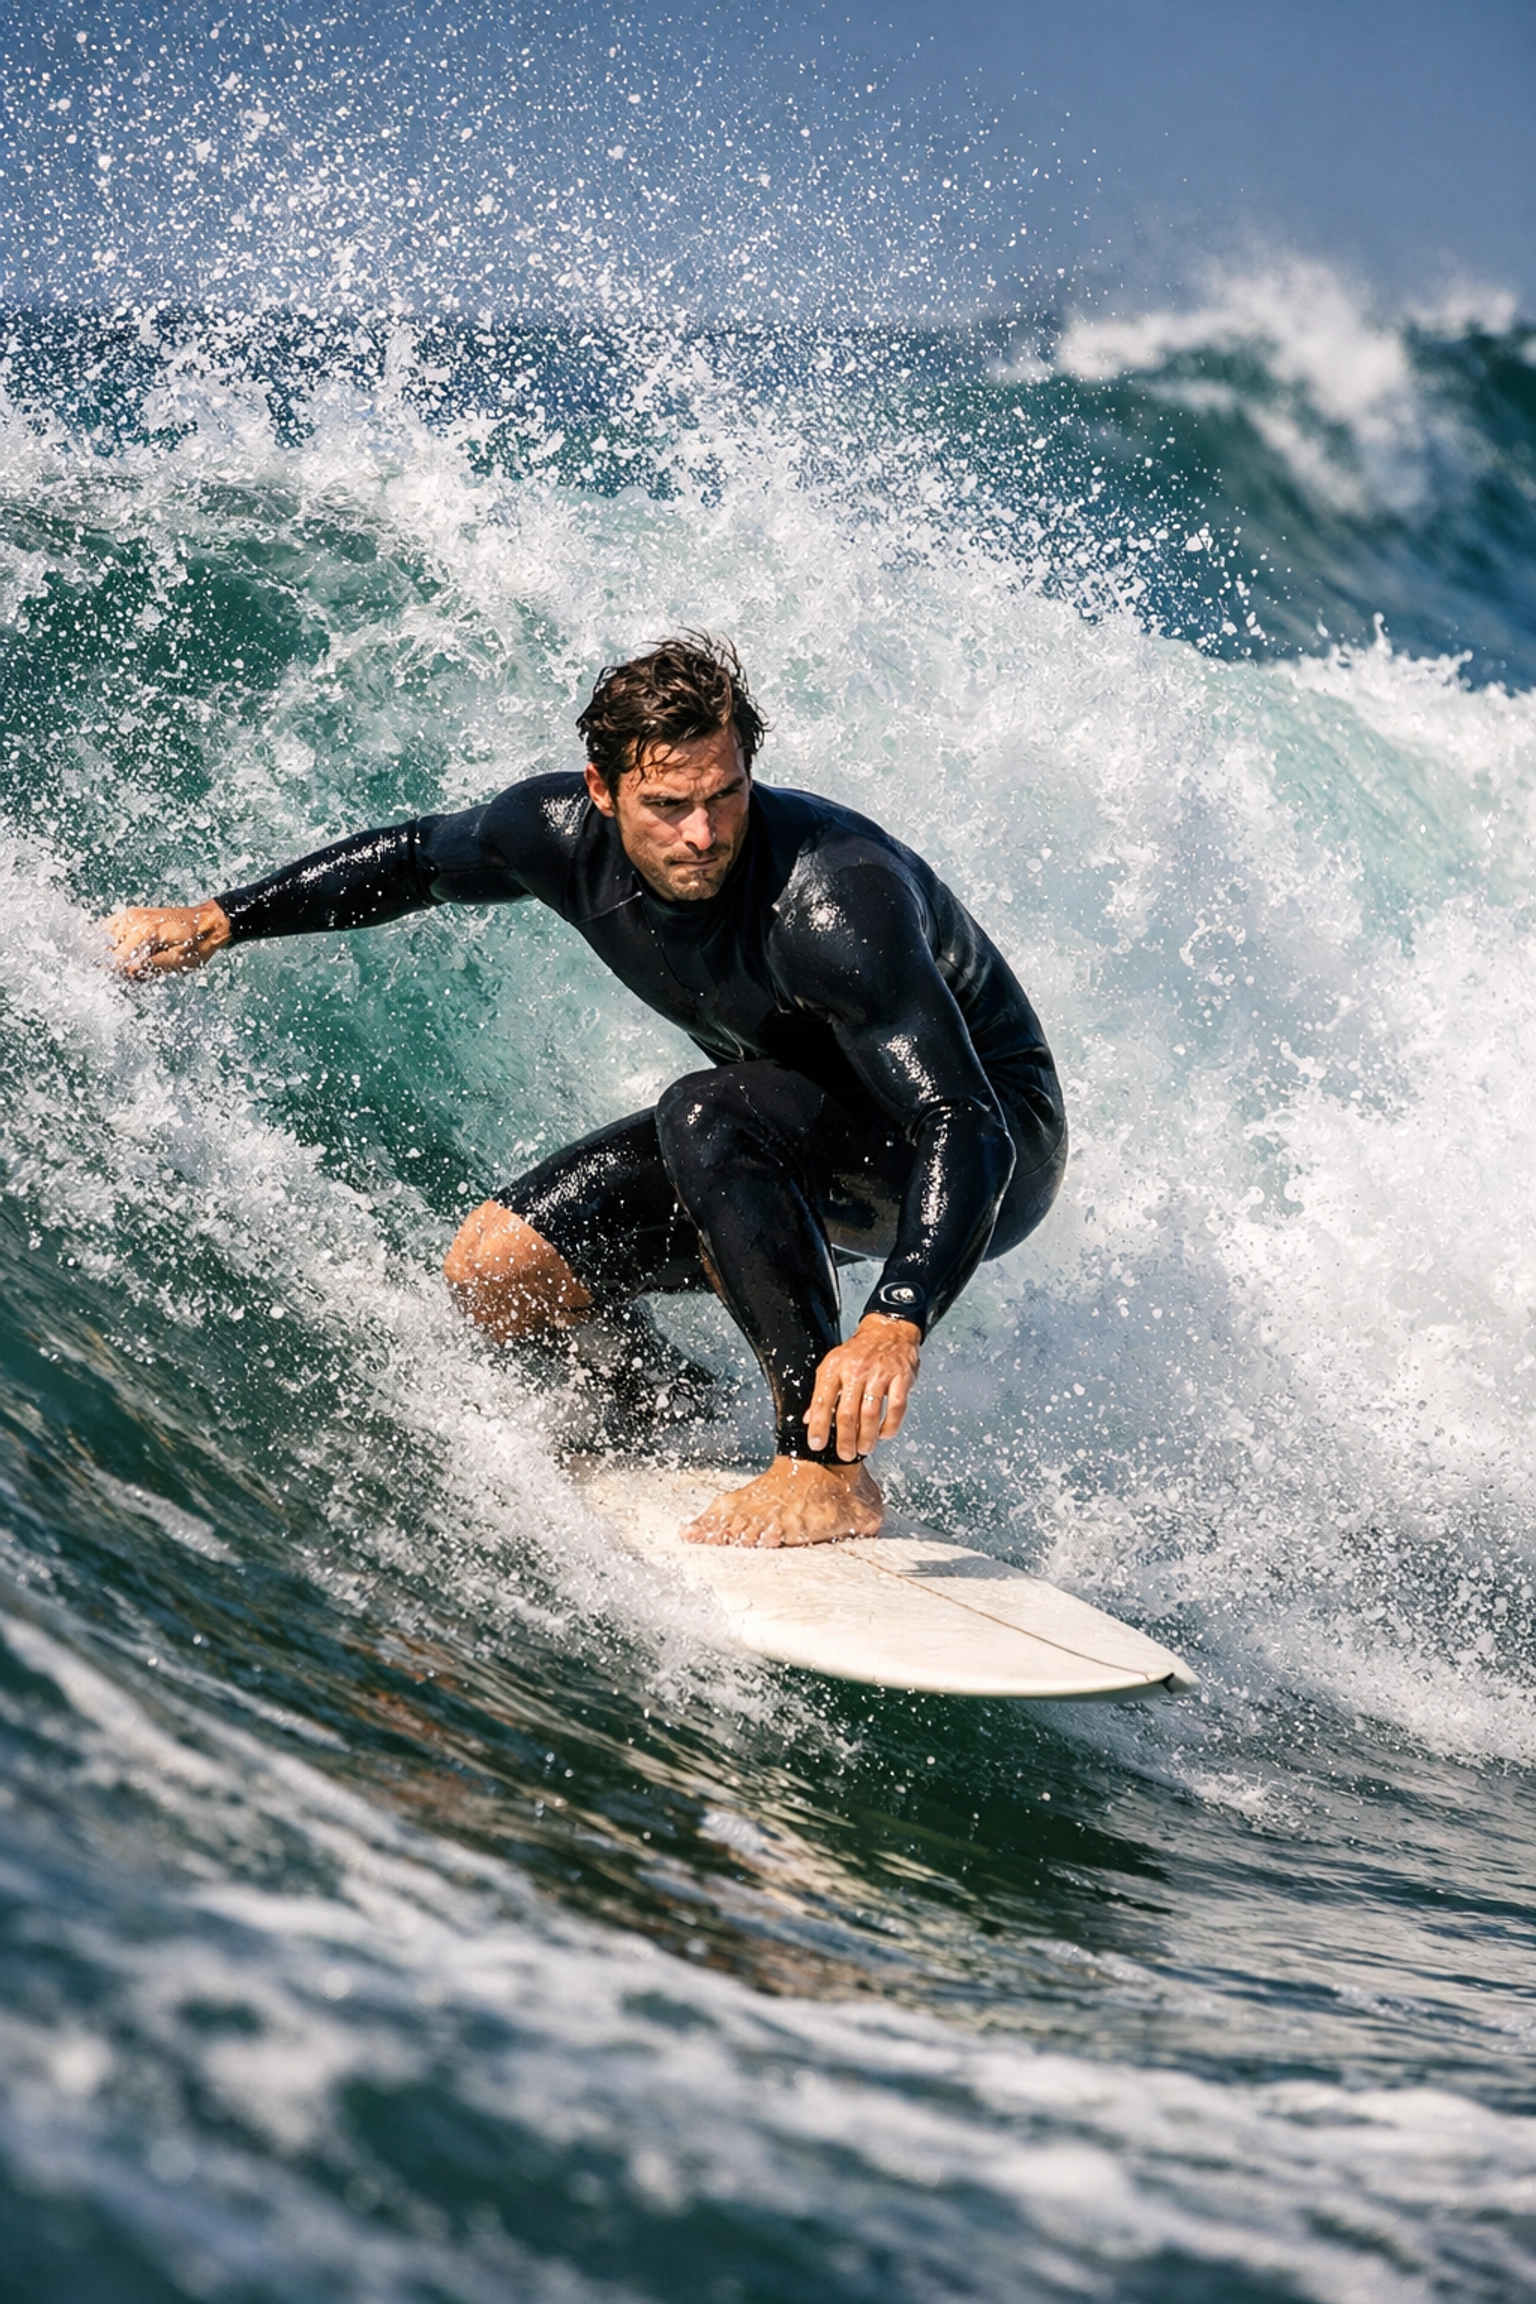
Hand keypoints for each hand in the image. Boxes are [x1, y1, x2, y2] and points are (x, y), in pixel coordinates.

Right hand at [104, 901, 230, 977]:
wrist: (209, 922)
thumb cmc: (197, 944)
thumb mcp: (178, 962)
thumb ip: (149, 966)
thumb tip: (125, 970)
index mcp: (146, 931)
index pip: (116, 958)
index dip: (120, 973)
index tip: (131, 979)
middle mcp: (134, 919)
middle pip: (105, 947)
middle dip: (115, 963)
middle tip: (136, 970)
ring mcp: (132, 914)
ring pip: (103, 936)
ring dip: (112, 951)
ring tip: (133, 960)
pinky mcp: (133, 914)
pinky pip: (110, 927)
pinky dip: (112, 939)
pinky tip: (128, 949)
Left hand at [805, 1313, 921, 1461]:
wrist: (888, 1331)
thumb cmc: (858, 1352)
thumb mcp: (833, 1366)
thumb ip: (822, 1393)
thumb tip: (809, 1420)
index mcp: (835, 1368)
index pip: (823, 1401)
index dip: (819, 1426)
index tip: (817, 1445)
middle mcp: (856, 1370)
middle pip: (848, 1412)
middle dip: (845, 1439)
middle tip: (844, 1454)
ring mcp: (880, 1373)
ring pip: (871, 1413)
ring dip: (867, 1437)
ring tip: (864, 1449)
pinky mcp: (901, 1377)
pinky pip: (895, 1408)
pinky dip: (890, 1426)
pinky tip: (884, 1434)